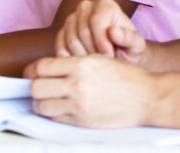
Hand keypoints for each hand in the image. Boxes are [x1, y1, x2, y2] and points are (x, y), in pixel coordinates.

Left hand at [26, 55, 152, 128]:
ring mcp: (78, 105)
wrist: (147, 98)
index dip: (32, 70)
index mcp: (81, 64)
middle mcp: (77, 84)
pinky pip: (55, 118)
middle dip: (34, 87)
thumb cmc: (125, 77)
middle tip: (40, 87)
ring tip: (50, 99)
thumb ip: (73, 63)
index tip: (32, 73)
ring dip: (42, 103)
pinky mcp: (82, 121)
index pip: (41, 66)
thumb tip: (46, 68)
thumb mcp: (99, 59)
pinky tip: (62, 108)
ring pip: (41, 106)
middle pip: (35, 87)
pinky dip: (54, 114)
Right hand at [55, 0, 146, 64]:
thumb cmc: (129, 50)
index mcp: (105, 4)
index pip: (96, 21)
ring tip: (96, 64)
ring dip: (83, 58)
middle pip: (82, 32)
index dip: (102, 42)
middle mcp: (86, 7)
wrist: (119, 58)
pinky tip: (84, 64)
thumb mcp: (136, 46)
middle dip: (93, 52)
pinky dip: (71, 60)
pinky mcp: (62, 33)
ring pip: (70, 40)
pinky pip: (60, 47)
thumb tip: (113, 32)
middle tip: (104, 63)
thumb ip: (129, 38)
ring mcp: (71, 19)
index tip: (110, 56)